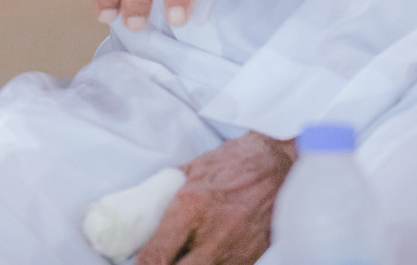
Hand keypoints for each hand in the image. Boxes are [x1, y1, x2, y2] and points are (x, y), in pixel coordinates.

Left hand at [138, 133, 295, 264]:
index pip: (157, 254)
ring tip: (185, 255)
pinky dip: (214, 264)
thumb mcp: (192, 172)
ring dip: (190, 264)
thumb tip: (145, 211)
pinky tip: (207, 256)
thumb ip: (168, 195)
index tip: (140, 263)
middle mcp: (212, 234)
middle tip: (162, 260)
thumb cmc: (232, 163)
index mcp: (190, 207)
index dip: (143, 264)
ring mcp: (235, 250)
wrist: (277, 164)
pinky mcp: (252, 257)